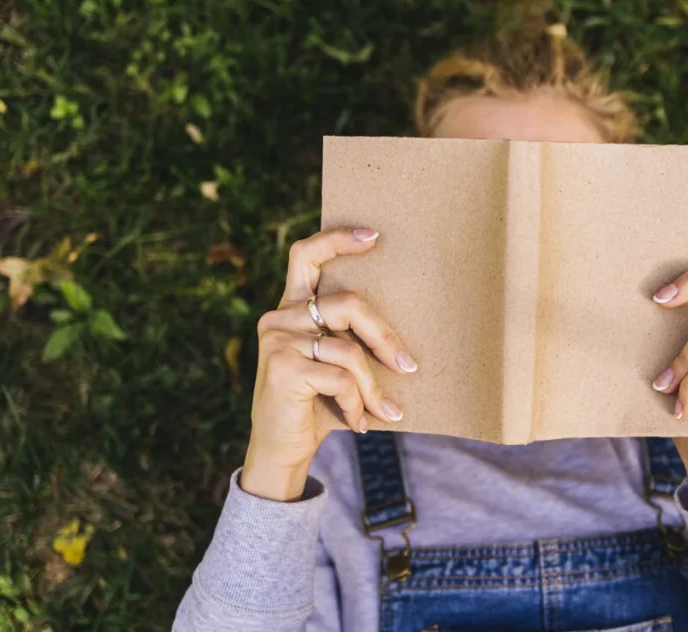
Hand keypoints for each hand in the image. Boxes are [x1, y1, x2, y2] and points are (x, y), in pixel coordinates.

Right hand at [240, 227, 417, 500]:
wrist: (281, 450)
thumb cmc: (316, 404)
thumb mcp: (332, 365)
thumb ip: (348, 339)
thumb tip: (406, 339)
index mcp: (291, 308)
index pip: (306, 255)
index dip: (338, 240)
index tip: (374, 237)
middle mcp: (279, 317)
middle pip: (349, 304)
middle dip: (385, 336)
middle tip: (409, 366)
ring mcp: (278, 340)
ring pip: (349, 350)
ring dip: (373, 387)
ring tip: (386, 411)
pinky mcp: (283, 367)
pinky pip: (341, 378)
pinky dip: (358, 404)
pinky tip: (361, 423)